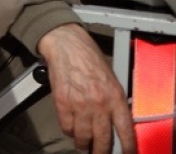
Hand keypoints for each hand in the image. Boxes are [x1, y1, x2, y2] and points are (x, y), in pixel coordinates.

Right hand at [38, 23, 135, 153]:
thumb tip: (116, 119)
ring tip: (82, 144)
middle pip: (102, 138)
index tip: (126, 153)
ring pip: (82, 136)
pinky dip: (68, 130)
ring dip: (82, 143)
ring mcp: (79, 105)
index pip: (125, 129)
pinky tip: (70, 128)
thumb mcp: (111, 79)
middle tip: (98, 153)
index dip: (127, 146)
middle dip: (101, 151)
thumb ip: (114, 100)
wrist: (66, 46)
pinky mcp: (62, 103)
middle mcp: (98, 103)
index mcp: (114, 97)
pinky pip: (66, 126)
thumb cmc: (88, 58)